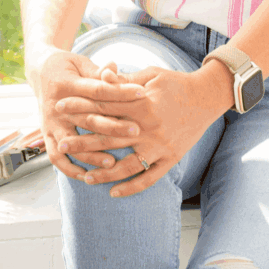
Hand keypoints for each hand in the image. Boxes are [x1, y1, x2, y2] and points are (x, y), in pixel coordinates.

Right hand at [30, 47, 147, 178]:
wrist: (40, 71)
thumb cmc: (67, 66)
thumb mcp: (81, 63)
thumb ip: (97, 71)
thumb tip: (114, 68)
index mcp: (67, 84)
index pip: (98, 90)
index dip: (120, 91)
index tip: (142, 93)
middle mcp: (57, 106)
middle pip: (88, 119)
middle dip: (113, 126)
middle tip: (136, 131)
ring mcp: (50, 123)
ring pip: (72, 143)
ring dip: (92, 154)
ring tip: (113, 161)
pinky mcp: (46, 135)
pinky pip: (55, 157)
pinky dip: (69, 168)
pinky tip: (86, 176)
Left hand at [54, 60, 232, 196]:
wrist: (208, 96)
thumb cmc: (176, 82)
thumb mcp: (150, 76)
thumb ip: (124, 81)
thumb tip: (100, 76)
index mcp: (142, 104)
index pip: (104, 106)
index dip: (80, 106)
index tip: (60, 107)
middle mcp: (148, 128)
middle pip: (109, 138)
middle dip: (83, 141)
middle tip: (61, 145)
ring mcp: (160, 146)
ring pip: (126, 166)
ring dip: (104, 173)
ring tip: (85, 177)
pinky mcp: (171, 158)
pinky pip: (149, 178)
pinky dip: (131, 187)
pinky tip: (114, 192)